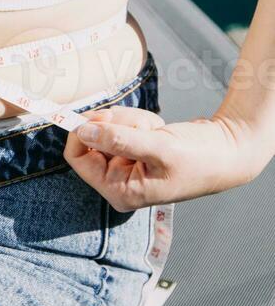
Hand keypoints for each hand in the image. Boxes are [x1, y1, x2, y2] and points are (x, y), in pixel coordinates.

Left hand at [63, 105, 267, 210]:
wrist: (229, 151)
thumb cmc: (199, 157)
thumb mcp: (158, 147)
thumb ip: (118, 139)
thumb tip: (83, 131)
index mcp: (119, 191)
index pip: (77, 158)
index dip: (83, 132)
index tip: (99, 114)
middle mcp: (119, 182)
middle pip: (92, 140)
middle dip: (117, 124)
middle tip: (143, 125)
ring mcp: (127, 166)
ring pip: (108, 128)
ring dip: (131, 121)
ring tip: (157, 129)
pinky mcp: (136, 151)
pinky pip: (123, 126)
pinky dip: (139, 121)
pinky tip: (159, 129)